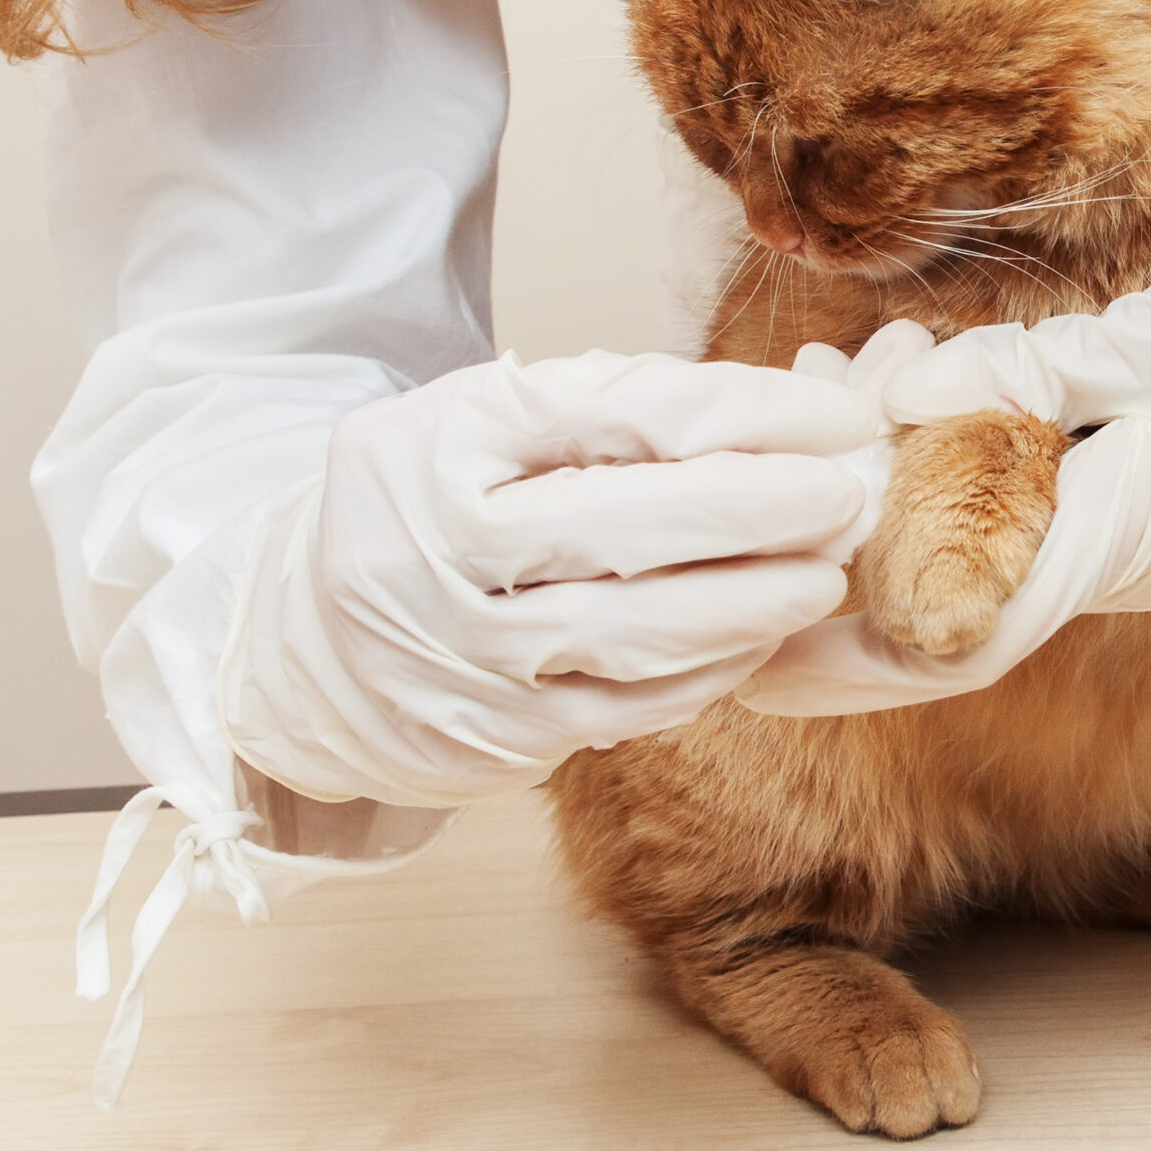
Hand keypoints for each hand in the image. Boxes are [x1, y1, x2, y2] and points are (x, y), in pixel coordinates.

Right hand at [220, 351, 882, 804]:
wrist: (301, 638)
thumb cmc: (433, 502)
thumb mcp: (489, 420)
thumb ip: (616, 409)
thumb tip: (784, 419)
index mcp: (444, 441)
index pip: (623, 416)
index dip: (747, 413)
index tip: (834, 413)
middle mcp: (439, 551)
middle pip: (629, 529)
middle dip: (762, 511)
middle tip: (849, 498)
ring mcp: (463, 657)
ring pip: (638, 635)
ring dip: (753, 607)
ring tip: (826, 574)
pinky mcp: (494, 741)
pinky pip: (630, 708)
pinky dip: (712, 674)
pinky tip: (763, 640)